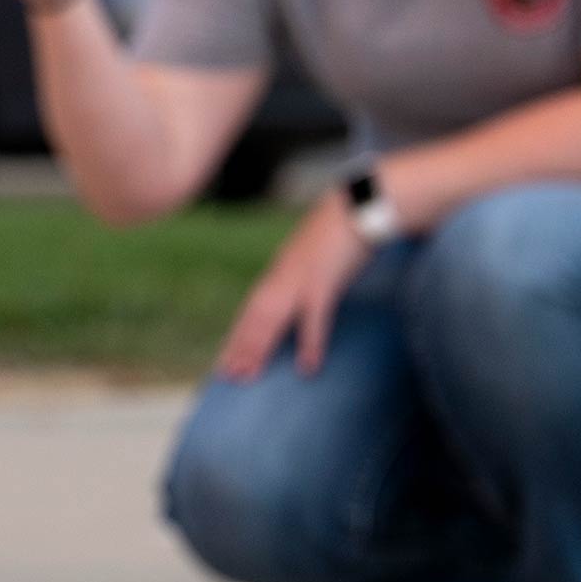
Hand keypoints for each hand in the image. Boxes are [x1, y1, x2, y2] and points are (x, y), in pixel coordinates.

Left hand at [217, 192, 371, 380]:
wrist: (355, 204)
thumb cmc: (339, 232)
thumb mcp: (313, 257)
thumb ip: (301, 277)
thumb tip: (298, 298)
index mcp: (279, 273)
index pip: (251, 309)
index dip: (238, 335)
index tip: (225, 359)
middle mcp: (281, 277)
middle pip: (254, 318)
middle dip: (240, 347)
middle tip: (227, 376)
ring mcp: (299, 280)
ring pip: (271, 319)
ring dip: (258, 348)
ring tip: (248, 375)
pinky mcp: (324, 281)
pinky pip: (314, 318)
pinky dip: (309, 343)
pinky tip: (307, 368)